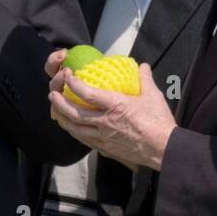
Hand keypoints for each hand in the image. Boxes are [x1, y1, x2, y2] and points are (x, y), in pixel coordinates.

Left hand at [48, 62, 175, 170]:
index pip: (87, 93)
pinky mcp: (105, 148)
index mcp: (116, 105)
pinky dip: (73, 131)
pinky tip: (71, 127)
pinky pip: (83, 139)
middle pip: (73, 112)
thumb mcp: (153, 96)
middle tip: (53, 93)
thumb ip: (145, 79)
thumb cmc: (159, 123)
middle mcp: (105, 122)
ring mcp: (103, 137)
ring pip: (74, 128)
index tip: (68, 76)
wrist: (163, 149)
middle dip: (59, 102)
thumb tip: (142, 67)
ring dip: (62, 118)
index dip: (73, 83)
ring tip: (56, 110)